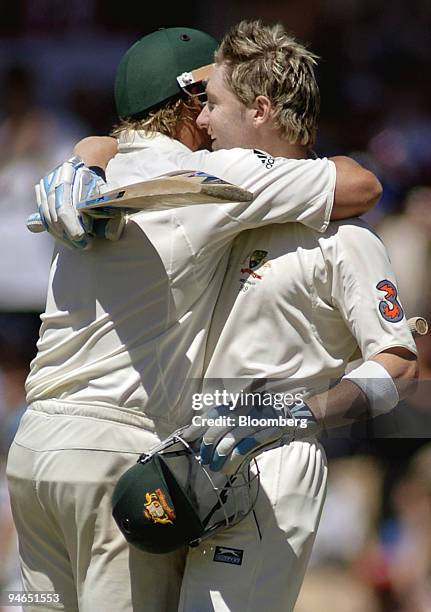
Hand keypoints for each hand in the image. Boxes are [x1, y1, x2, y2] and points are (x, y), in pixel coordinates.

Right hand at [33, 156, 124, 248]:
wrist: (87, 162)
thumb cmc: (100, 182)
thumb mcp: (108, 195)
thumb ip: (110, 213)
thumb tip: (111, 235)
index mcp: (71, 176)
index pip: (66, 208)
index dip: (72, 227)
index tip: (83, 238)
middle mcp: (54, 179)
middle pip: (55, 214)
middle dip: (67, 234)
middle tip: (82, 245)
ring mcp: (46, 185)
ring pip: (47, 216)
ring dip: (60, 235)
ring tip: (75, 244)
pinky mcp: (41, 192)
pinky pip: (43, 215)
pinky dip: (52, 229)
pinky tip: (64, 238)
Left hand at [182, 398, 315, 475]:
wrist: (300, 413)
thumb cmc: (271, 415)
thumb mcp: (250, 413)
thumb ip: (231, 421)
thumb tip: (207, 435)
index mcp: (239, 404)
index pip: (212, 415)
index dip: (196, 427)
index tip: (184, 439)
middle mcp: (246, 410)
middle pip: (218, 428)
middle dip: (208, 446)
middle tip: (204, 459)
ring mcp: (258, 421)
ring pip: (231, 439)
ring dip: (220, 456)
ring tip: (215, 467)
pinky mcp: (269, 432)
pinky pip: (247, 448)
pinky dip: (235, 460)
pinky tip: (229, 468)